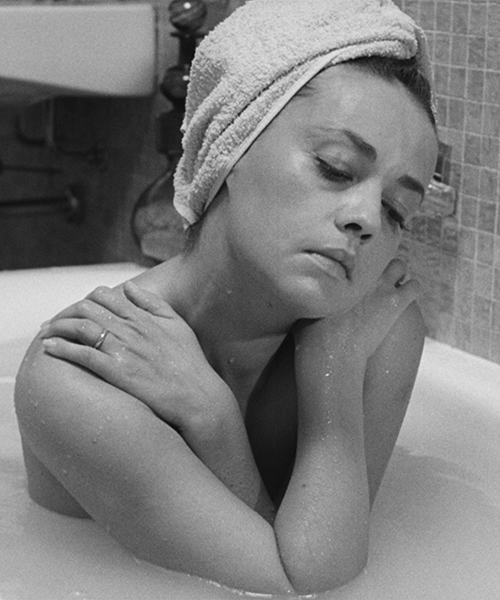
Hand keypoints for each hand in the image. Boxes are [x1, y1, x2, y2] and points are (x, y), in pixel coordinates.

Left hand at [40, 282, 234, 440]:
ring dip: (59, 327)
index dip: (87, 299)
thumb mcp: (177, 324)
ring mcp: (123, 349)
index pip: (106, 296)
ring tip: (46, 332)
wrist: (196, 395)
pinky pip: (83, 354)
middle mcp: (130, 329)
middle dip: (66, 312)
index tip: (78, 308)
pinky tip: (50, 348)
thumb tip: (129, 286)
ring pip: (81, 327)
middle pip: (88, 308)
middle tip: (54, 322)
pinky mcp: (116, 371)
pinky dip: (63, 348)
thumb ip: (152, 303)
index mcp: (143, 317)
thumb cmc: (190, 362)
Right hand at [294, 258, 420, 367]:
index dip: (359, 262)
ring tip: (394, 286)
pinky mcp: (396, 302)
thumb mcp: (306, 308)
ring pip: (400, 265)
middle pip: (377, 255)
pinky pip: (415, 286)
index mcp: (339, 272)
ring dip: (398, 275)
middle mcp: (360, 273)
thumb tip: (304, 290)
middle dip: (379, 265)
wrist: (332, 354)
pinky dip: (412, 290)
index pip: (355, 254)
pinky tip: (407, 298)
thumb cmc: (313, 335)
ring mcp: (380, 285)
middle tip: (377, 278)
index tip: (358, 270)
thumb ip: (311, 295)